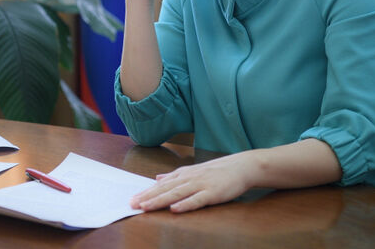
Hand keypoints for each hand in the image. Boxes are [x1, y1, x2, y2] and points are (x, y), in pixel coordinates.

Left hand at [130, 152, 255, 212]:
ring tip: (146, 207)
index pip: (161, 184)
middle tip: (133, 204)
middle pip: (165, 189)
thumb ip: (175, 175)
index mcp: (184, 174)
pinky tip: (175, 209)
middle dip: (148, 197)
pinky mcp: (212, 193)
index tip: (132, 199)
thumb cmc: (217, 171)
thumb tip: (157, 178)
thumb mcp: (193, 170)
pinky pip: (197, 200)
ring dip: (160, 200)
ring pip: (177, 194)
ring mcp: (201, 185)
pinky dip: (185, 204)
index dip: (146, 192)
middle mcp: (190, 178)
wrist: (241, 166)